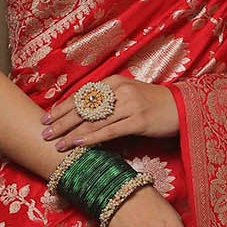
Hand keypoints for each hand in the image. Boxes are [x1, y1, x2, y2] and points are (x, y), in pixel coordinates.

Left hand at [43, 74, 178, 150]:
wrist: (182, 107)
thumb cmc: (153, 104)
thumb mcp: (129, 97)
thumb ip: (108, 102)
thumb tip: (84, 115)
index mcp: (114, 83)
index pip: (82, 95)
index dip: (63, 107)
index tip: (46, 118)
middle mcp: (120, 91)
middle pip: (84, 107)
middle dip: (61, 121)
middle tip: (44, 132)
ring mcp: (129, 105)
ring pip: (94, 121)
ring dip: (72, 133)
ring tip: (56, 143)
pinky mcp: (138, 121)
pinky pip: (110, 130)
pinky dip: (92, 137)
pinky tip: (78, 144)